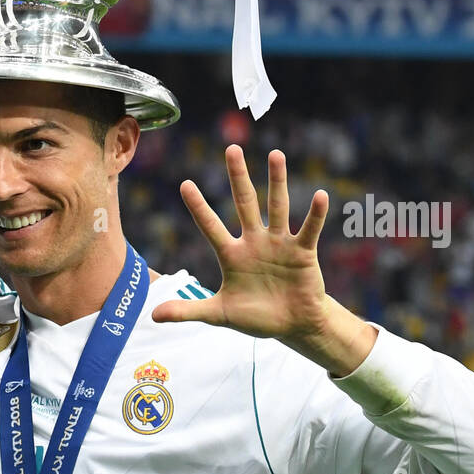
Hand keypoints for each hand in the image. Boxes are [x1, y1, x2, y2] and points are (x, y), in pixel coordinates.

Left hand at [151, 147, 329, 340]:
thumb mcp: (220, 314)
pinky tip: (320, 195)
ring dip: (277, 181)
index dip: (199, 207)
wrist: (294, 325)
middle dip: (238, 177)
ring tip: (276, 155)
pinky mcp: (302, 252)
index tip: (185, 184)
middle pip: (244, 203)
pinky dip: (315, 214)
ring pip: (278, 206)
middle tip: (232, 148)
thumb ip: (189, 311)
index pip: (211, 226)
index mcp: (231, 255)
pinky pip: (308, 229)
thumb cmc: (256, 316)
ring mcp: (279, 243)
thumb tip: (153, 316)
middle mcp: (254, 241)